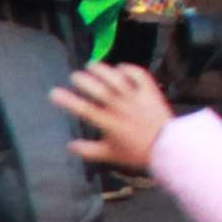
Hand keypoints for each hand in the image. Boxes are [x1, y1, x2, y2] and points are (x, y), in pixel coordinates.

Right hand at [53, 61, 172, 172]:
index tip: (54, 92)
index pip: (84, 109)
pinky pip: (140, 76)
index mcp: (108, 123)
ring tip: (91, 65)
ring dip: (103, 71)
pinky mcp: (150, 92)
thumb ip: (88, 150)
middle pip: (99, 90)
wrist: (168, 148)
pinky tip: (121, 67)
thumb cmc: (137, 153)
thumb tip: (70, 145)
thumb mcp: (110, 155)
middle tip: (74, 76)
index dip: (67, 100)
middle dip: (84, 81)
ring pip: (117, 79)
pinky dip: (130, 69)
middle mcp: (120, 108)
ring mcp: (136, 98)